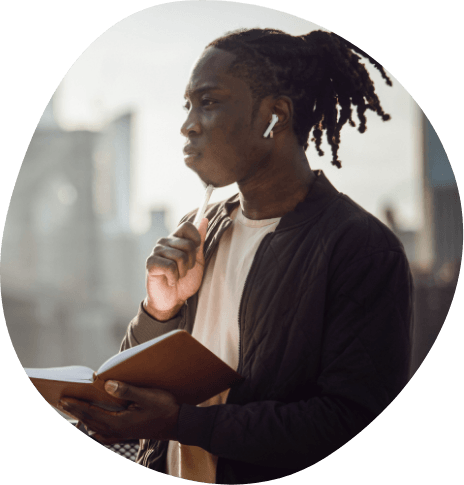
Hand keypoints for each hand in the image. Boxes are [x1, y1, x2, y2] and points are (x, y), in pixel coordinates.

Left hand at [57, 381, 179, 444]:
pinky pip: (104, 433)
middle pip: (90, 422)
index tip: (64, 399)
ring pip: (96, 429)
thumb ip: (126, 391)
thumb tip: (107, 384)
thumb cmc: (164, 407)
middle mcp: (117, 431)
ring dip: (84, 420)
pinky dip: (95, 428)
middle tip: (62, 402)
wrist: (178, 423)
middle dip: (76, 412)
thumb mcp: (147, 396)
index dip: (77, 407)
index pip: (92, 414)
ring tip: (75, 410)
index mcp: (119, 422)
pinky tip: (94, 425)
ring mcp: (122, 434)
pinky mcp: (127, 433)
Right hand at [144, 218, 207, 319]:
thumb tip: (204, 219)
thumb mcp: (198, 260)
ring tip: (177, 276)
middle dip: (191, 262)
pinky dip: (174, 278)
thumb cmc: (185, 281)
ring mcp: (156, 252)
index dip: (196, 238)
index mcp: (176, 239)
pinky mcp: (150, 264)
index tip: (195, 251)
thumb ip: (200, 241)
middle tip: (184, 270)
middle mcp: (164, 242)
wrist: (173, 301)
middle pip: (188, 244)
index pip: (187, 226)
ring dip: (183, 272)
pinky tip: (170, 281)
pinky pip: (170, 267)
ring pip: (180, 257)